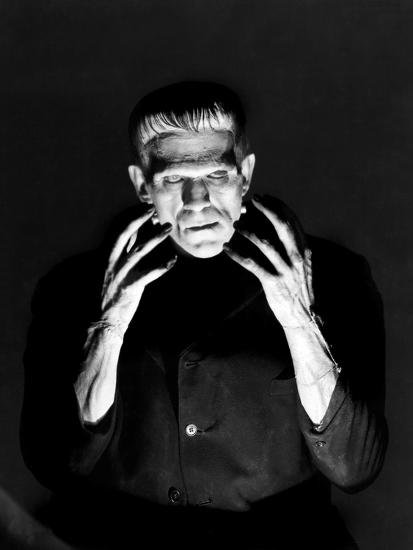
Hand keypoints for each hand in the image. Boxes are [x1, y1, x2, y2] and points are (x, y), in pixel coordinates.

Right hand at [100, 206, 175, 333]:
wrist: (103, 320)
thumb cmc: (108, 296)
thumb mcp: (110, 271)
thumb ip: (120, 256)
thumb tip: (134, 240)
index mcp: (107, 257)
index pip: (119, 232)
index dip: (132, 218)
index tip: (145, 208)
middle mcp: (113, 262)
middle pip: (125, 234)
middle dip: (139, 219)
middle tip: (153, 208)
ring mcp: (122, 274)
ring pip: (140, 250)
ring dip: (155, 237)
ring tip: (168, 228)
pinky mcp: (131, 287)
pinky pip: (150, 274)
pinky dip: (162, 266)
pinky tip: (173, 260)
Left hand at [224, 195, 313, 328]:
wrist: (303, 314)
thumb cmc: (297, 287)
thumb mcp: (301, 264)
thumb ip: (291, 246)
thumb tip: (274, 226)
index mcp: (304, 249)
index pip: (292, 221)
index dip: (277, 206)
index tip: (263, 197)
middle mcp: (297, 257)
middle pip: (282, 226)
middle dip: (266, 210)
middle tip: (251, 201)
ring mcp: (285, 269)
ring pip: (265, 243)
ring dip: (249, 231)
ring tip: (236, 224)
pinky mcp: (273, 282)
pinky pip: (252, 264)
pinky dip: (237, 255)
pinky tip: (226, 249)